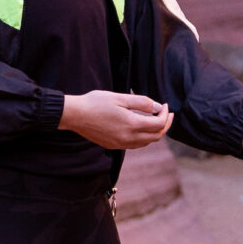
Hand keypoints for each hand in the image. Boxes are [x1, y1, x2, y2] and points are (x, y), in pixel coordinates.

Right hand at [59, 89, 173, 149]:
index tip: (165, 105)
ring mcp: (120, 144)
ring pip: (146, 143)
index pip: (159, 124)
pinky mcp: (113, 146)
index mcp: (132, 124)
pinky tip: (141, 128)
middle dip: (165, 125)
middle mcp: (128, 138)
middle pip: (156, 136)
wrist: (75, 116)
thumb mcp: (120, 97)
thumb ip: (142, 103)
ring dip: (155, 133)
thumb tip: (158, 107)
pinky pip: (135, 145)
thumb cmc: (96, 102)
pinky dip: (143, 138)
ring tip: (156, 120)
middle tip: (167, 114)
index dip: (166, 115)